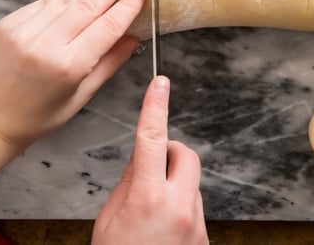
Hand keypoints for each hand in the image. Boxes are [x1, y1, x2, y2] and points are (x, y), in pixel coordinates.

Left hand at [0, 0, 145, 147]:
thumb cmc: (39, 116)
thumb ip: (109, 64)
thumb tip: (134, 38)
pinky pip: (45, 2)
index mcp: (68, 66)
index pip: (106, 27)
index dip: (126, 6)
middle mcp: (46, 43)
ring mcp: (24, 30)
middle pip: (87, 5)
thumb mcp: (81, 97)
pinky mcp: (9, 22)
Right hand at [92, 76, 208, 244]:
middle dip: (168, 151)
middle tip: (149, 169)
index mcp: (147, 198)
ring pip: (190, 182)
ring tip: (150, 214)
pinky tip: (161, 229)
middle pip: (184, 154)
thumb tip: (141, 160)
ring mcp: (196, 223)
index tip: (160, 83)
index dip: (155, 106)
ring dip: (172, 184)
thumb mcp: (109, 220)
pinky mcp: (204, 237)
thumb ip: (127, 184)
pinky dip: (178, 207)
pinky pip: (194, 206)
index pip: (151, 139)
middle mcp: (179, 207)